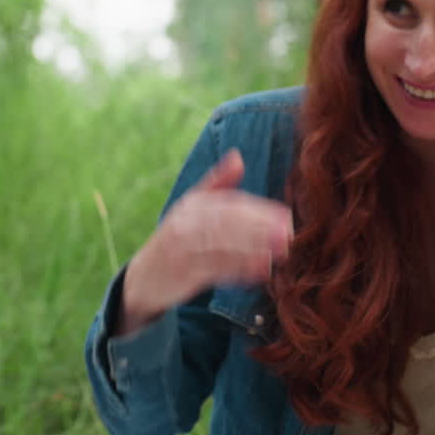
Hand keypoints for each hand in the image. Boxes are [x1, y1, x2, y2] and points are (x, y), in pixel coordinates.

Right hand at [120, 150, 292, 334]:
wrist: (145, 278)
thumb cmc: (176, 239)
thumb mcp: (191, 207)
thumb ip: (217, 184)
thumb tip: (238, 156)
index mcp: (191, 205)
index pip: (228, 204)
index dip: (258, 210)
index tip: (286, 215)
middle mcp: (184, 224)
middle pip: (225, 223)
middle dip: (259, 227)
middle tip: (289, 233)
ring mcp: (181, 250)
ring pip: (221, 246)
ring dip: (254, 248)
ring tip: (281, 251)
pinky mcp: (182, 275)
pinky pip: (215, 271)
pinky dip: (240, 271)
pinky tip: (262, 271)